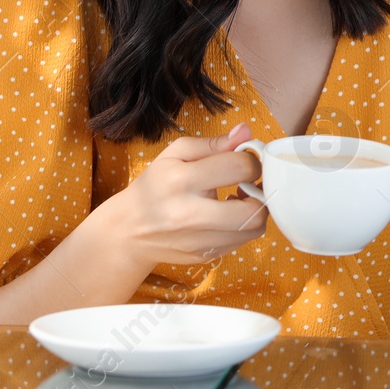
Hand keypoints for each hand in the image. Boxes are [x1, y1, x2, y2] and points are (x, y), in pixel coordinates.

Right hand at [100, 124, 269, 270]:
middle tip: (251, 183)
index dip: (252, 160)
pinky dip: (243, 226)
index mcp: (181, 180)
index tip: (246, 160)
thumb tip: (246, 132)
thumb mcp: (176, 154)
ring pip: (253, 229)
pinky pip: (242, 241)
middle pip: (252, 210)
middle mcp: (189, 214)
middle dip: (261, 192)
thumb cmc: (155, 185)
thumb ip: (214, 143)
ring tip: (241, 199)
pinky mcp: (204, 256)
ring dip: (256, 210)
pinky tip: (229, 215)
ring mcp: (198, 240)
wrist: (129, 230)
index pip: (239, 168)